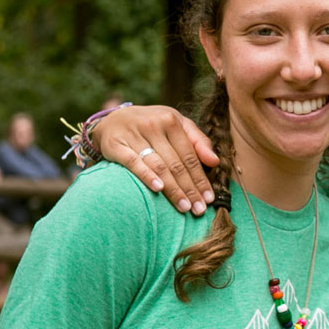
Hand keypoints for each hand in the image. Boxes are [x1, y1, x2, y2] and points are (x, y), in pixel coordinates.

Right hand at [93, 105, 218, 215]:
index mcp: (171, 120)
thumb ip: (198, 141)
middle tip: (199, 209)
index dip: (200, 179)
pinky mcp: (115, 144)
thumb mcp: (177, 125)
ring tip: (184, 207)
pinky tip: (158, 189)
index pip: (190, 156)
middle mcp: (153, 125)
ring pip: (158, 166)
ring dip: (173, 189)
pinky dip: (146, 175)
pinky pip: (133, 162)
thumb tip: (215, 162)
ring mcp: (134, 134)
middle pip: (176, 164)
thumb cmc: (153, 125)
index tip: (209, 199)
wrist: (113, 120)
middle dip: (189, 189)